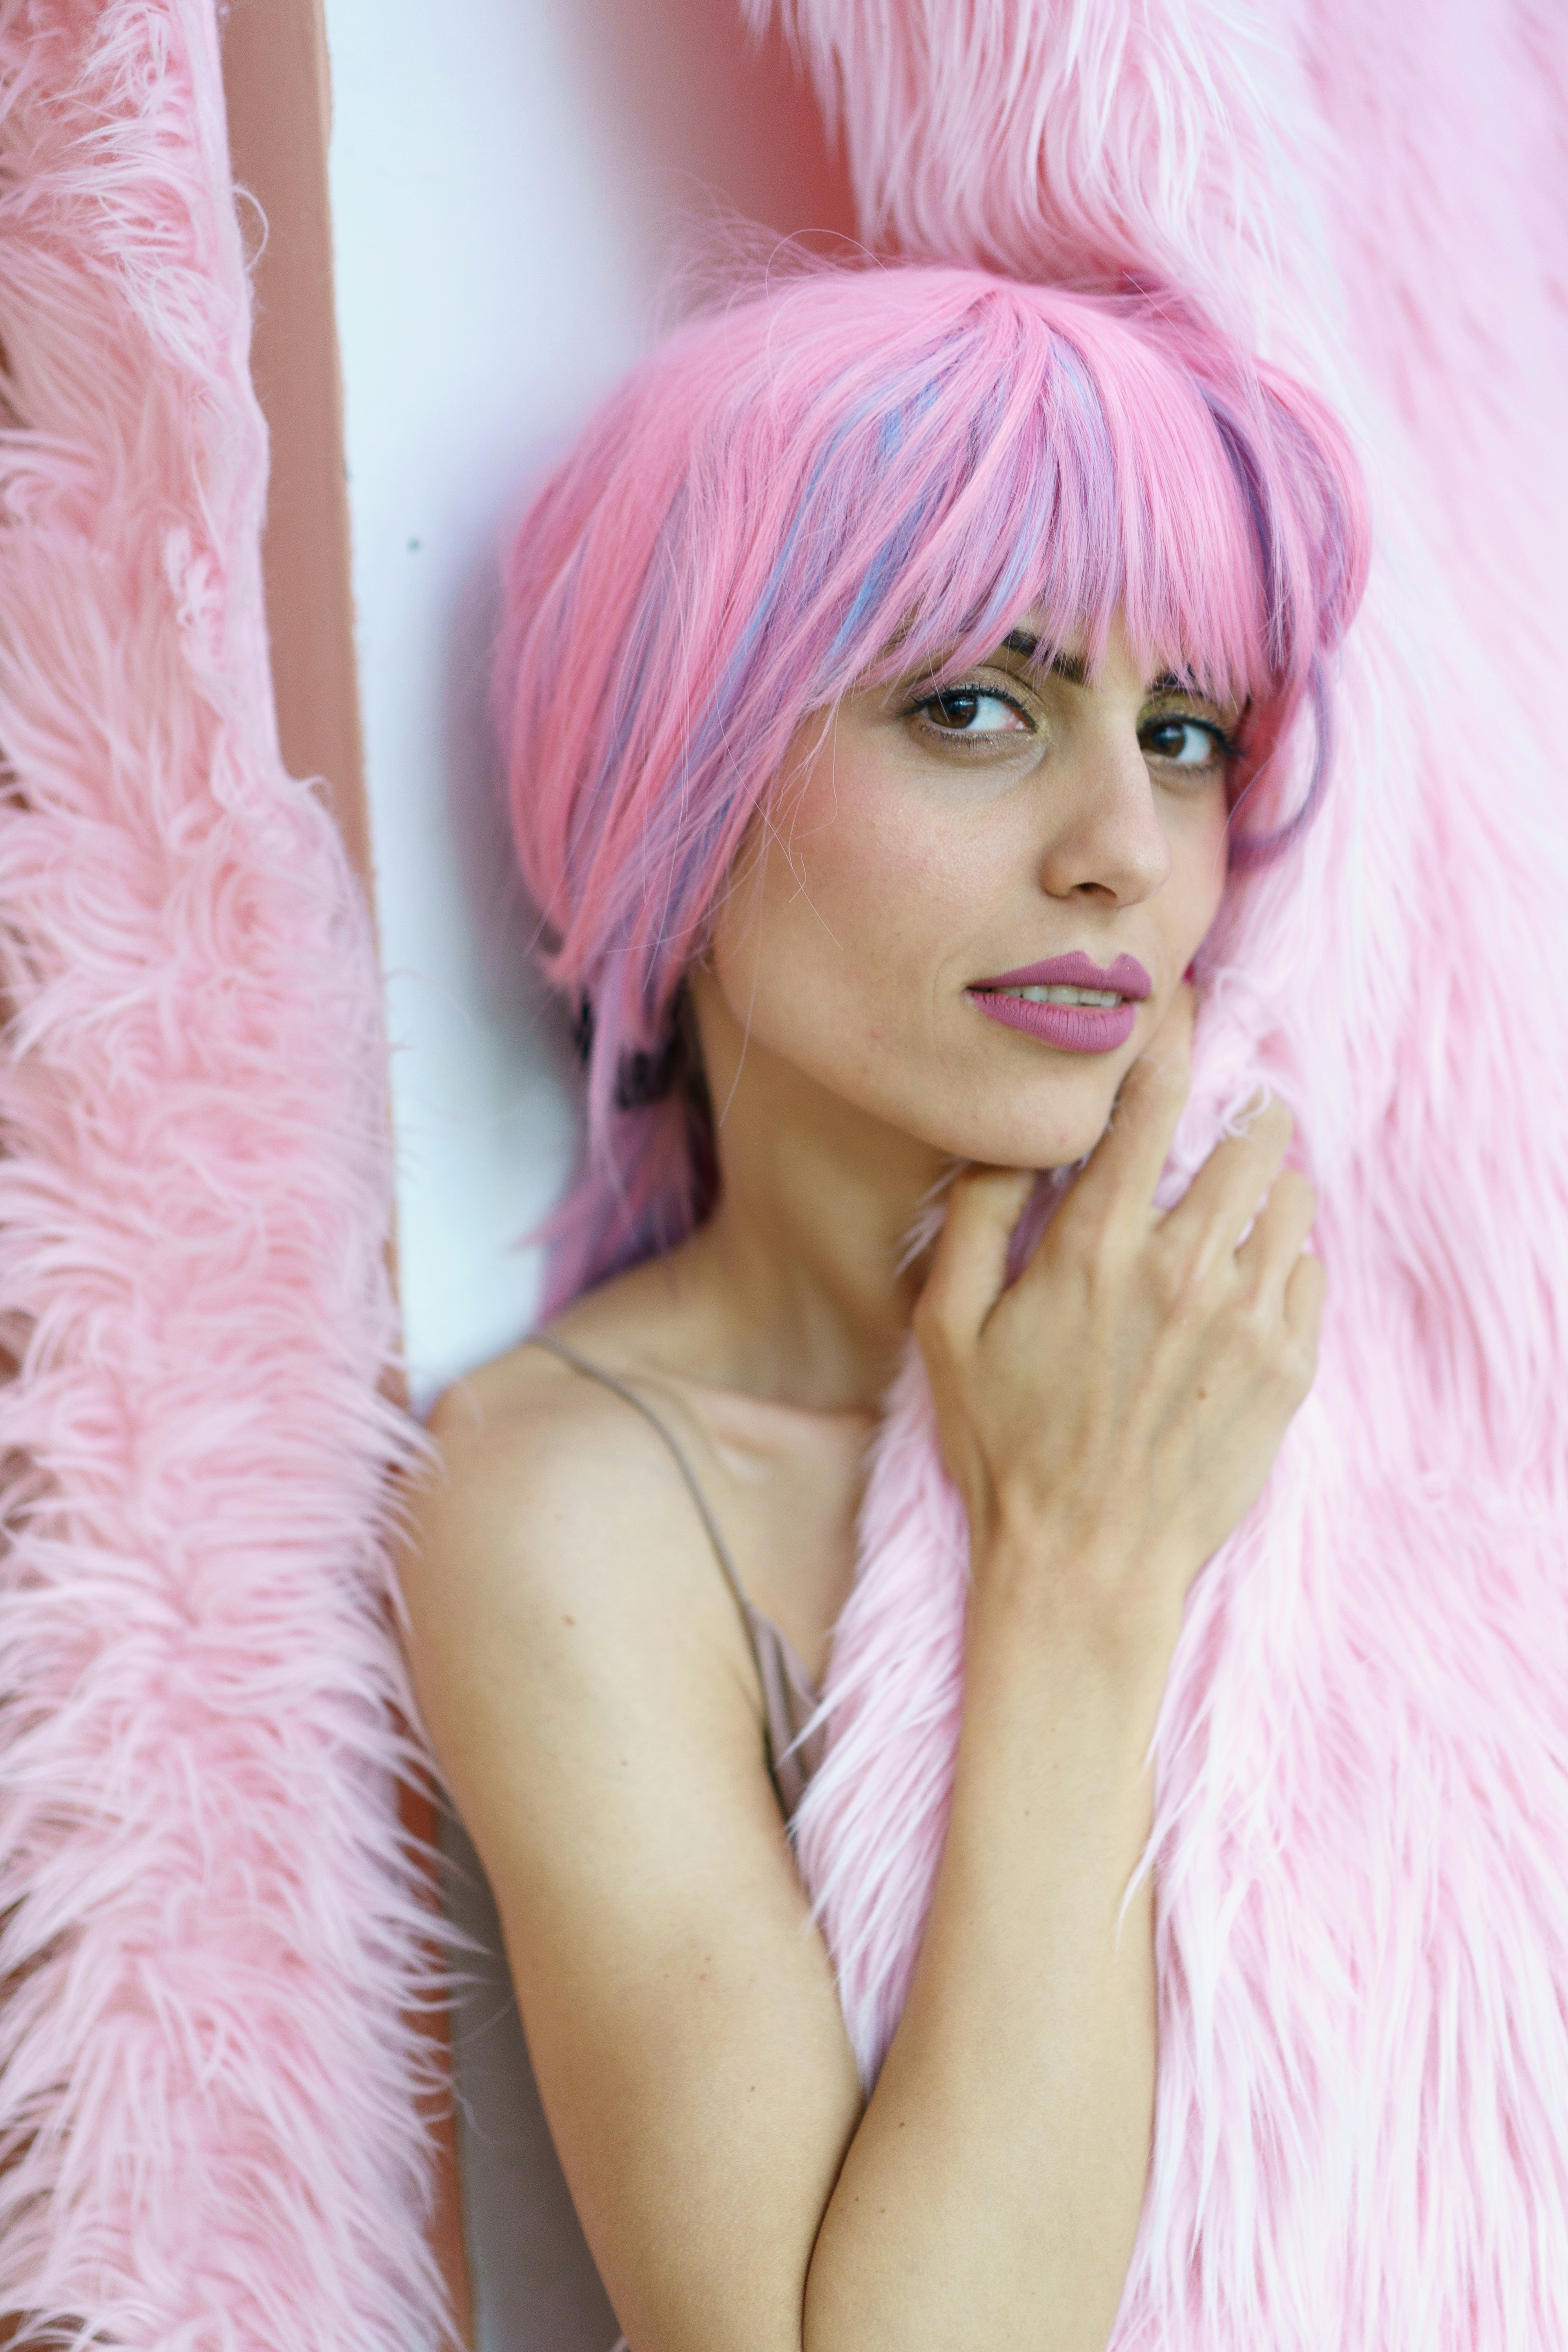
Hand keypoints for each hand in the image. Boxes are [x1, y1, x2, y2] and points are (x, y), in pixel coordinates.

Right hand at [914, 989, 1323, 1681]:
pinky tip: (1248, 1281)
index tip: (1182, 1001)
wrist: (1084, 1567)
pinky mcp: (1286, 1370)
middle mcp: (1181, 1270)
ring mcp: (1245, 1321)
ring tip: (1238, 1202)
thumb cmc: (1005, 1448)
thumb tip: (1008, 1138)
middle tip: (1226, 1119)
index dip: (1172, 1034)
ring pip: (1291, 1201)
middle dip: (1241, 1111)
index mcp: (1094, 1248)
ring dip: (1270, 1184)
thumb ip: (972, 1220)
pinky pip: (1310, 1273)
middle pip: (1249, 1137)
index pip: (1152, 1100)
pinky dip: (1288, 1259)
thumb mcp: (948, 1331)